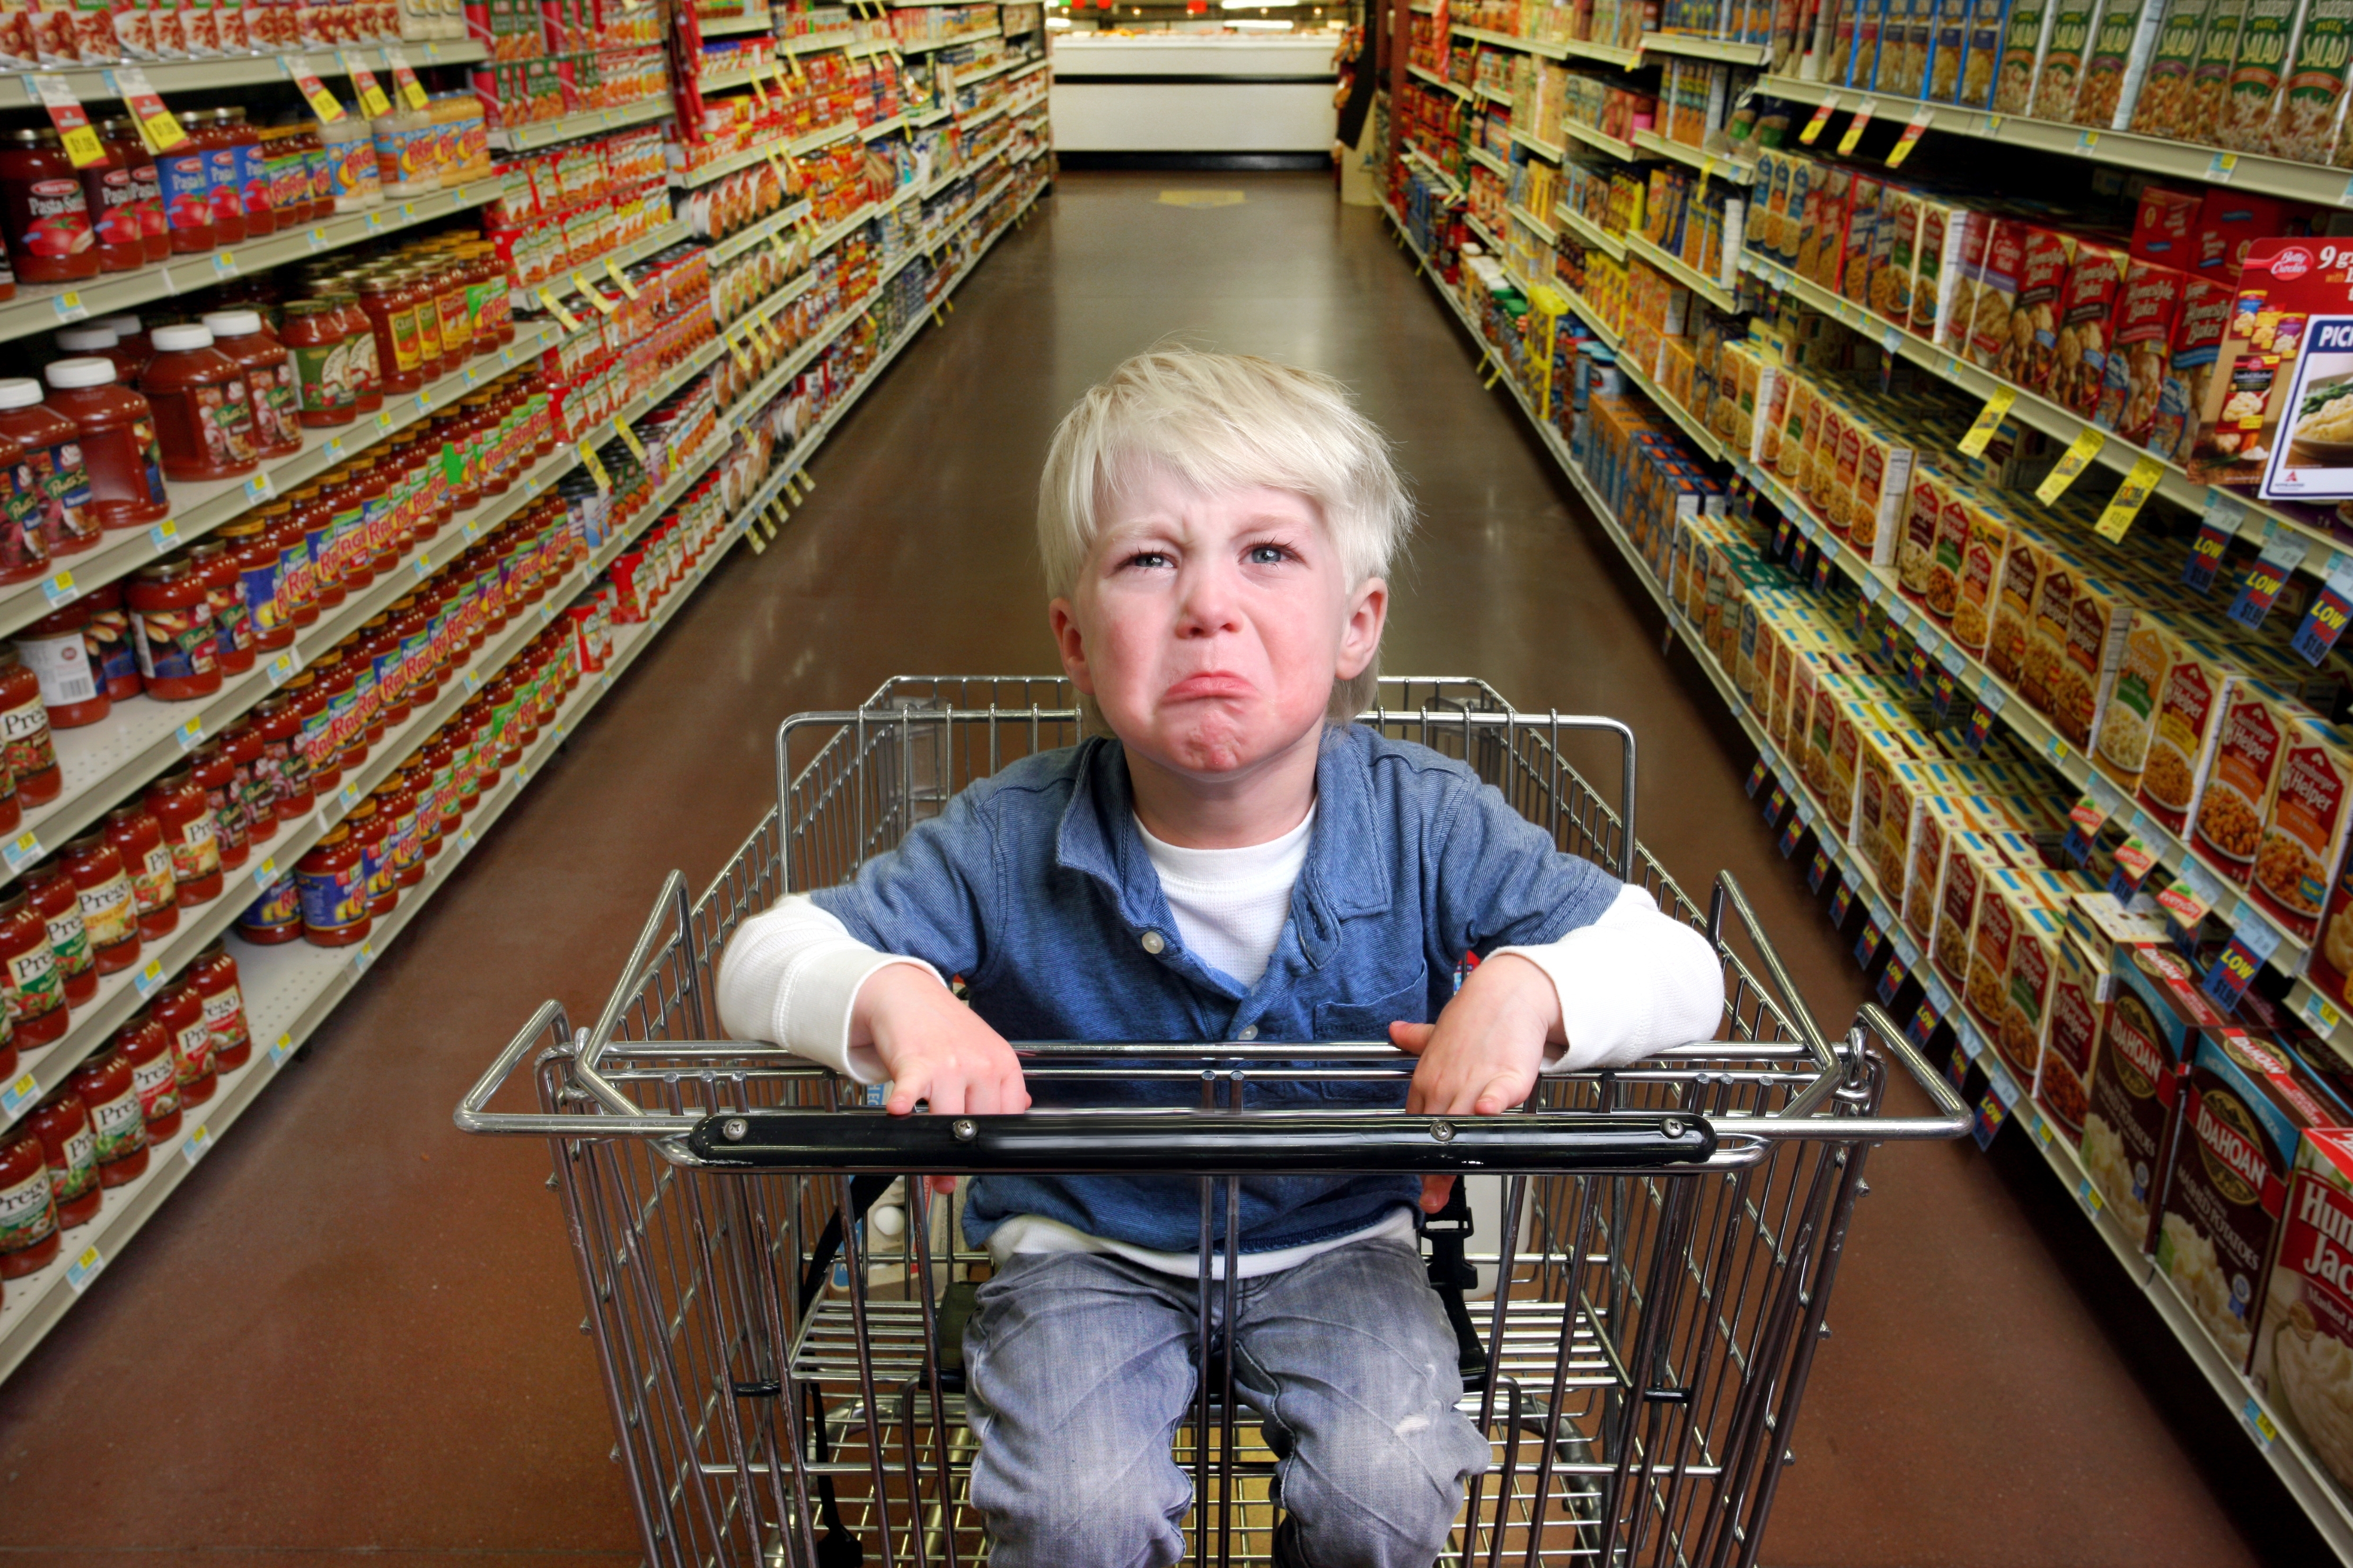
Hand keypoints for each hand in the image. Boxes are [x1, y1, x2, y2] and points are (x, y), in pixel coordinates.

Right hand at [852, 964, 1030, 1193]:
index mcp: (1004, 1065)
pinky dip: (905, 1100)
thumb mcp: (985, 1048)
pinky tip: (899, 1111)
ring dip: (934, 1147)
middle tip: (949, 1178)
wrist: (908, 994)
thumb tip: (1020, 1110)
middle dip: (962, 1156)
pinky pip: (912, 1086)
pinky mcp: (916, 1060)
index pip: (1008, 1118)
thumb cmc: (944, 1027)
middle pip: (980, 1126)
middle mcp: (982, 1064)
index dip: (993, 1147)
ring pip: (948, 1119)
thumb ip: (1002, 1082)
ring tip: (927, 1168)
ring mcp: (951, 1062)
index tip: (980, 1164)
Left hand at [1388, 954, 1560, 1212]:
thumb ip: (1417, 1039)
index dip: (1419, 1156)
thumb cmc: (1476, 1017)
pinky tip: (1485, 1115)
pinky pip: (1495, 1094)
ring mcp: (1474, 1079)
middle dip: (1434, 1170)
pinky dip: (1490, 1104)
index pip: (1415, 1126)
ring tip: (1448, 1183)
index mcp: (1426, 1080)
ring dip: (1456, 1154)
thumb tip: (1396, 1031)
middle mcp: (1444, 1083)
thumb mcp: (1439, 1031)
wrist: (1508, 992)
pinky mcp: (1506, 1074)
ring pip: (1460, 1123)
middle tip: (1432, 1198)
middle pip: (1435, 1134)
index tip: (1420, 1182)